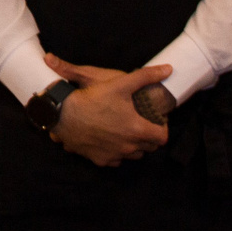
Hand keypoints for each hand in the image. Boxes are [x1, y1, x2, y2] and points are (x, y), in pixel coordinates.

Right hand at [42, 54, 170, 165]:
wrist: (63, 114)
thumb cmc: (93, 98)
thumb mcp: (120, 83)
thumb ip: (146, 76)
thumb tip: (168, 69)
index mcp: (137, 129)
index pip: (162, 137)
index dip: (162, 128)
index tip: (156, 120)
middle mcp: (128, 147)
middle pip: (149, 148)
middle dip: (149, 137)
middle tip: (141, 123)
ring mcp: (114, 155)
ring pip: (133, 156)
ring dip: (133, 146)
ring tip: (126, 131)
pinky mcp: (100, 160)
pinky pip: (115, 160)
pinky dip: (116, 152)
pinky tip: (109, 140)